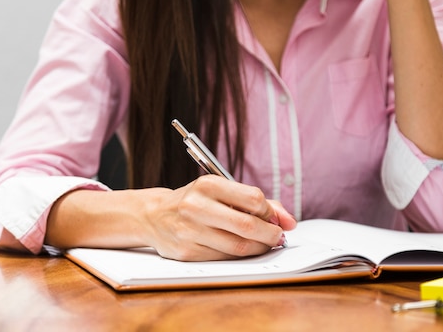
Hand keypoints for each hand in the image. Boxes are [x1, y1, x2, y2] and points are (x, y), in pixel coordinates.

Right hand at [140, 175, 296, 260]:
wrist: (153, 215)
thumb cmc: (195, 201)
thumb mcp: (220, 191)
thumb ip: (256, 202)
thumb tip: (289, 221)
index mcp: (207, 185)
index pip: (253, 198)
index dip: (271, 212)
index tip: (276, 218)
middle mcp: (196, 206)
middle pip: (248, 225)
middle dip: (271, 234)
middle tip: (278, 236)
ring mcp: (190, 231)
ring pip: (238, 246)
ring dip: (259, 248)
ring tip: (264, 244)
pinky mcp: (187, 252)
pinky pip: (225, 258)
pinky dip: (241, 256)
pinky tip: (244, 249)